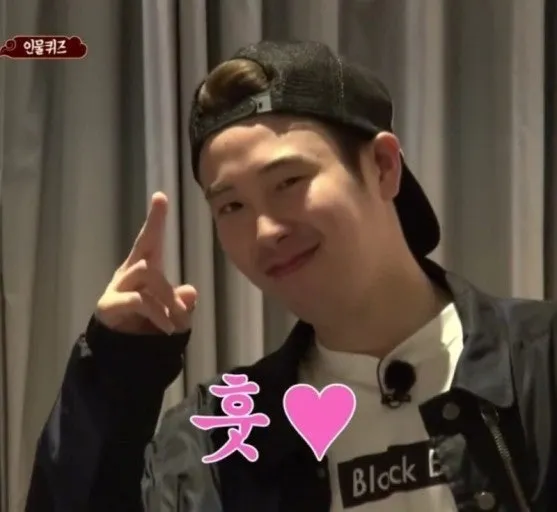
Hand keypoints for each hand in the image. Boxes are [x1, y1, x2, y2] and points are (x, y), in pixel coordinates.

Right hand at [95, 192, 197, 334]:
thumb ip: (181, 301)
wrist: (119, 352)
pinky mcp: (109, 305)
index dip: (155, 219)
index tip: (161, 196)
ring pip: (146, 273)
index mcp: (143, 268)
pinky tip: (167, 328)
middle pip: (148, 257)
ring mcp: (116, 287)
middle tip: (182, 314)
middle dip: (168, 287)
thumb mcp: (171, 313)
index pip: (149, 239)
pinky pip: (138, 300)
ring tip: (175, 323)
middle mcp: (127, 273)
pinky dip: (157, 313)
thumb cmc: (146, 326)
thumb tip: (190, 292)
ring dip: (165, 298)